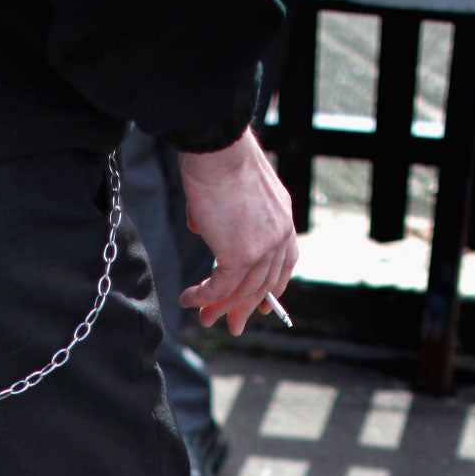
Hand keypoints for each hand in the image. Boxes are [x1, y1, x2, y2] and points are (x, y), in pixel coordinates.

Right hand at [177, 130, 298, 336]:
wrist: (219, 150)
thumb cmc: (220, 158)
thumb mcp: (229, 189)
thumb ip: (221, 213)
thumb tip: (201, 226)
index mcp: (282, 217)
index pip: (285, 261)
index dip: (273, 286)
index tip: (263, 304)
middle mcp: (279, 235)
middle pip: (264, 283)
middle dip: (245, 307)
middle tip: (234, 326)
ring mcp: (263, 247)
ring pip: (243, 290)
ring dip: (221, 307)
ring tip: (205, 319)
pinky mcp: (241, 255)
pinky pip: (222, 286)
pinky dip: (204, 296)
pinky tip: (189, 299)